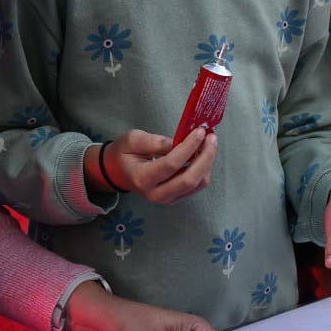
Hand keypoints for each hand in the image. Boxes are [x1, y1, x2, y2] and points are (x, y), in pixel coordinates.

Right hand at [93, 128, 216, 203]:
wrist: (118, 172)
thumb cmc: (124, 153)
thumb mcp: (132, 140)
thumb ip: (154, 142)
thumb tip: (178, 142)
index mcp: (142, 179)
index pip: (171, 165)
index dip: (188, 147)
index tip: (199, 132)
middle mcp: (156, 194)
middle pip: (189, 179)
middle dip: (205, 157)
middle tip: (211, 137)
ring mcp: (168, 199)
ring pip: (197, 184)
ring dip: (207, 162)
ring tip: (209, 142)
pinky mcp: (176, 197)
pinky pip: (197, 185)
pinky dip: (204, 168)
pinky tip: (204, 153)